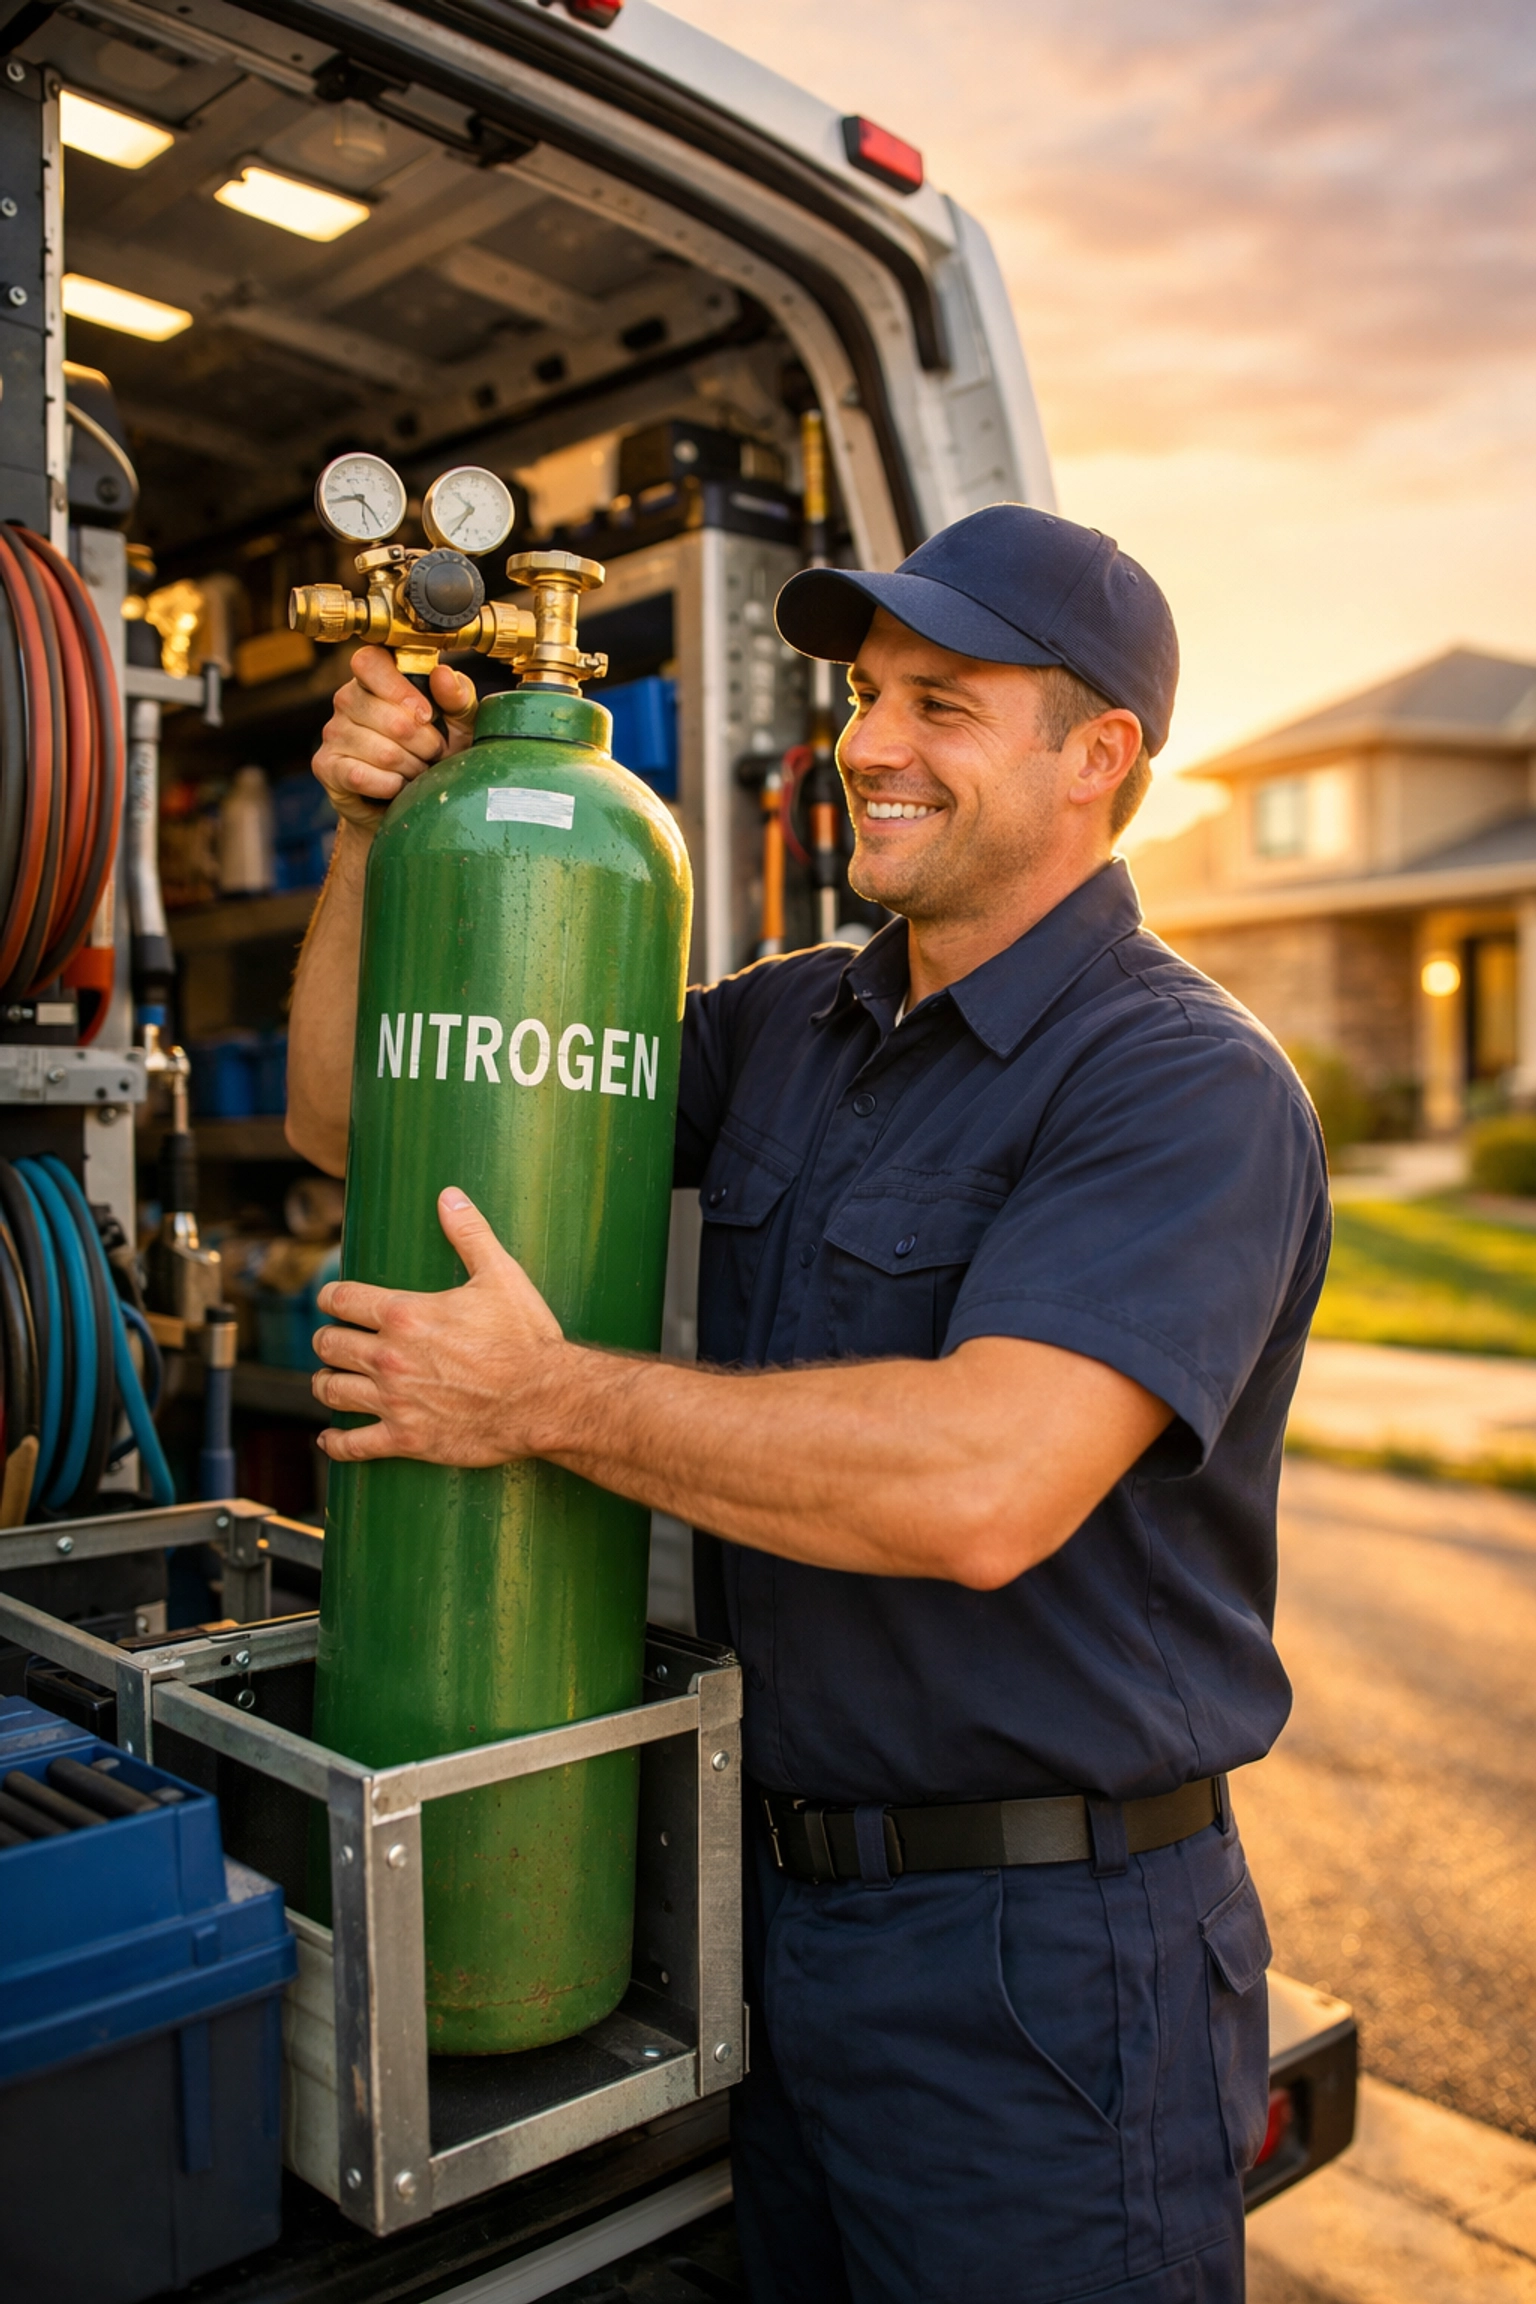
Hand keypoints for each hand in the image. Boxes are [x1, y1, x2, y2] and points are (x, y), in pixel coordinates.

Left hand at [311, 1189, 570, 1463]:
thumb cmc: (525, 1337)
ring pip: (332, 1391)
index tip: (331, 1299)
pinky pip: (354, 1445)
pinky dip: (336, 1443)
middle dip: (327, 1340)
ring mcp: (395, 1401)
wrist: (545, 1398)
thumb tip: (449, 1195)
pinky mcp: (406, 1439)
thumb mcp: (501, 1275)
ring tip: (329, 1380)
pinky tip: (330, 1438)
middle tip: (333, 1341)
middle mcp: (389, 1357)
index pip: (342, 1300)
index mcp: (405, 1315)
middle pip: (329, 1345)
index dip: (330, 1297)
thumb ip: (469, 1233)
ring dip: (325, 1383)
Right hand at [312, 646, 477, 830]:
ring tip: (417, 771)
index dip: (401, 691)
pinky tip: (397, 786)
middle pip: (389, 717)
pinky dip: (390, 786)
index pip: (370, 662)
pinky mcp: (326, 765)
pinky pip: (361, 776)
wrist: (411, 799)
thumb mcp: (458, 722)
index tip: (427, 714)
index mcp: (376, 677)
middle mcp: (347, 699)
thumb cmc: (436, 751)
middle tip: (433, 754)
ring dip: (411, 767)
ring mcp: (333, 732)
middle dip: (424, 743)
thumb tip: (442, 675)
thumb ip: (457, 696)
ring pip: (382, 751)